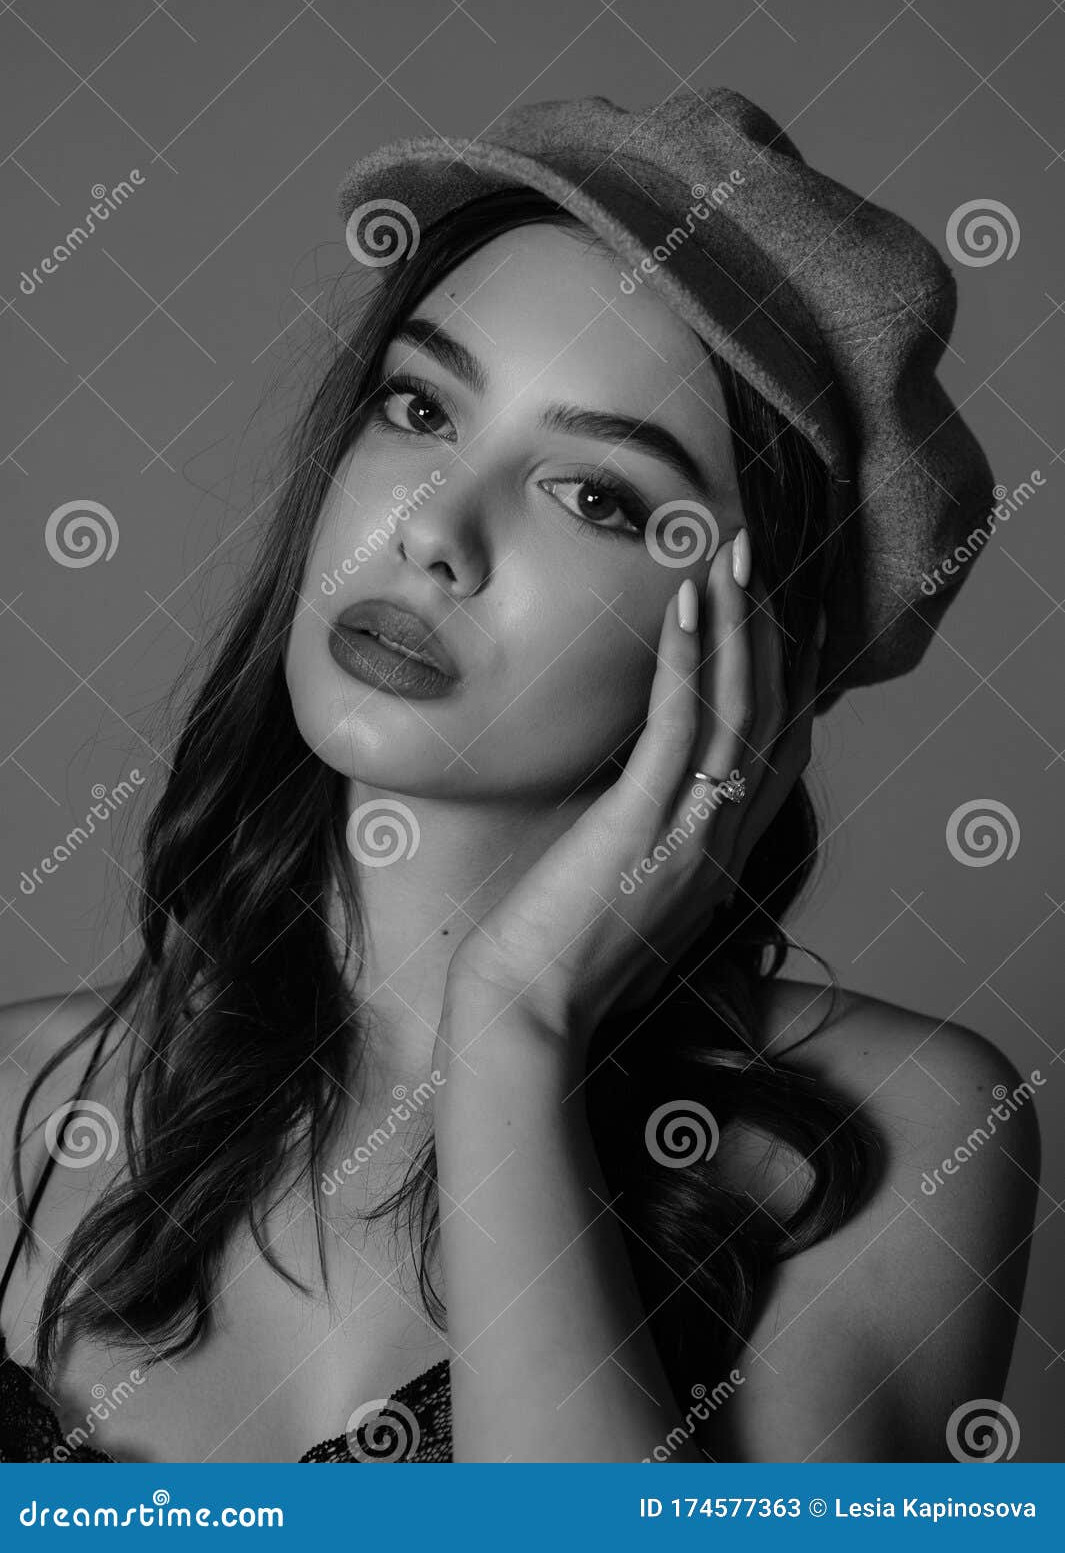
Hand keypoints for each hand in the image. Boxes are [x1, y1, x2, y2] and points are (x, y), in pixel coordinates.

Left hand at [443, 535, 824, 1052]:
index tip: (787, 613)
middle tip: (763, 560)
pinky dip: (689, 661)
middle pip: (773, 716)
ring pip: (740, 710)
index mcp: (724, 855)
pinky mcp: (642, 830)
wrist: (528, 1015)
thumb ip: (658, 842)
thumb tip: (646, 795)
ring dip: (741, 623)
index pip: (781, 751)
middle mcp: (724, 842)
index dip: (792, 675)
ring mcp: (691, 836)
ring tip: (732, 555)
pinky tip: (687, 605)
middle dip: (773, 629)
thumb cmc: (563, 957)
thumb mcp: (633, 893)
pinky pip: (680, 730)